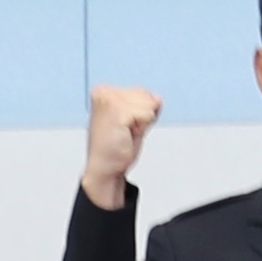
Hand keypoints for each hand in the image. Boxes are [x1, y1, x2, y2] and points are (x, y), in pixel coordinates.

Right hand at [81, 80, 164, 207]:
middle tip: (125, 131)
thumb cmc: (116, 147)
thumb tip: (157, 99)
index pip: (142, 92)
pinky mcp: (117, 112)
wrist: (104, 169)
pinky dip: (143, 128)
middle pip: (146, 96)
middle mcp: (104, 92)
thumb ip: (145, 103)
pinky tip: (127, 135)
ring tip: (125, 133)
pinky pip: (148, 115)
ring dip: (142, 123)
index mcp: (104, 91)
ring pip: (148, 105)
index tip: (125, 125)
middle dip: (142, 117)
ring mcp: (109, 101)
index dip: (140, 113)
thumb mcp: (133, 118)